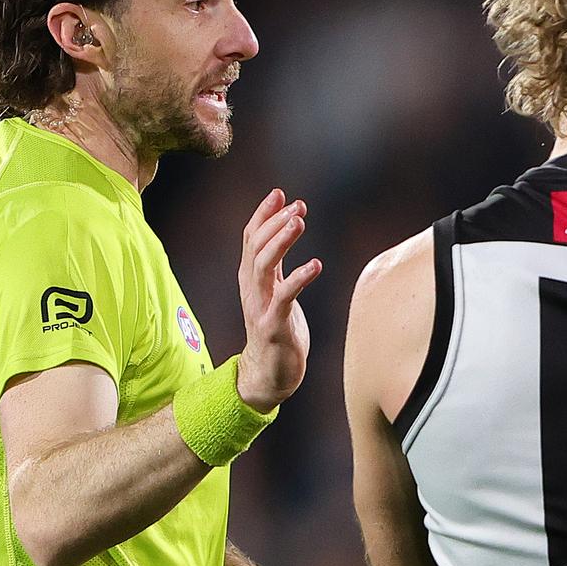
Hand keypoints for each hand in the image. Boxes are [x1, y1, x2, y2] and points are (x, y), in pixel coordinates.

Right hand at [236, 188, 323, 412]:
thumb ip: (277, 263)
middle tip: (297, 205)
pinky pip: (283, 298)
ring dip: (280, 242)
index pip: (250, 238)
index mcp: (251, 279)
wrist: (269, 373)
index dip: (263, 214)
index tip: (280, 192)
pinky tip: (316, 264)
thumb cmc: (276, 328)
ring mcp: (259, 307)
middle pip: (255, 247)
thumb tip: (286, 229)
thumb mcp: (275, 290)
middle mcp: (251, 289)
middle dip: (274, 222)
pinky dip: (298, 279)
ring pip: (263, 267)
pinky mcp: (272, 326)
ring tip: (299, 221)